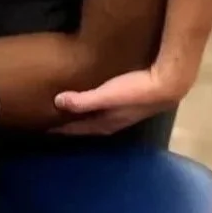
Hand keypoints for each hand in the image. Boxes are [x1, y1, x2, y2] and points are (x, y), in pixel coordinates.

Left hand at [52, 64, 190, 135]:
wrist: (168, 84)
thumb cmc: (136, 90)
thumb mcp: (107, 95)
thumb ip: (84, 100)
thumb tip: (57, 102)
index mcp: (105, 123)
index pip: (78, 128)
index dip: (61, 128)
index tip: (43, 126)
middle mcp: (113, 121)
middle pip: (87, 125)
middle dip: (70, 123)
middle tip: (51, 118)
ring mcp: (122, 113)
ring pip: (96, 117)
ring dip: (82, 114)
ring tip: (67, 108)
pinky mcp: (129, 101)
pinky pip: (104, 107)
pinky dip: (92, 105)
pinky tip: (91, 96)